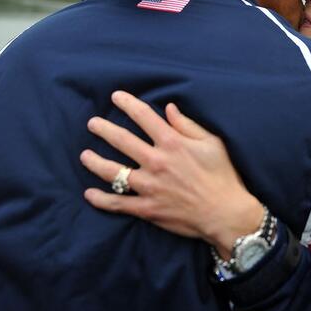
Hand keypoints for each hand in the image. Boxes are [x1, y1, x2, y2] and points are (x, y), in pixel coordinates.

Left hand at [81, 91, 263, 258]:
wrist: (225, 213)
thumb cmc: (223, 175)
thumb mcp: (212, 143)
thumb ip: (187, 125)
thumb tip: (169, 108)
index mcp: (172, 143)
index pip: (143, 117)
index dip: (127, 103)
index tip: (115, 97)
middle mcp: (156, 162)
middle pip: (121, 140)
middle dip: (103, 129)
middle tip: (92, 124)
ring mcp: (149, 186)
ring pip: (112, 172)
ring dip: (95, 162)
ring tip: (84, 156)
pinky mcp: (147, 209)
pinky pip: (118, 204)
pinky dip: (101, 200)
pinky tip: (89, 193)